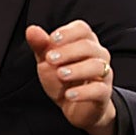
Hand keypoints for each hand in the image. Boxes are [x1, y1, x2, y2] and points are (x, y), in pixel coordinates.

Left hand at [25, 20, 116, 134]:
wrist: (74, 105)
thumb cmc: (61, 77)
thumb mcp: (47, 61)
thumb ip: (40, 45)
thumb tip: (31, 30)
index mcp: (84, 42)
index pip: (82, 29)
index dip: (68, 32)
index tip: (52, 40)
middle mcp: (98, 55)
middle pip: (89, 46)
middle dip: (68, 51)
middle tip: (50, 59)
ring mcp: (103, 74)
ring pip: (97, 66)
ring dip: (77, 69)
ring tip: (60, 75)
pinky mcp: (104, 94)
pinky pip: (99, 90)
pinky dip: (83, 92)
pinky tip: (69, 94)